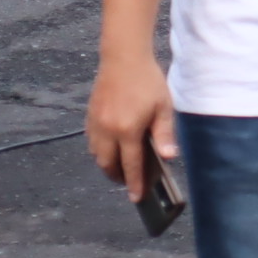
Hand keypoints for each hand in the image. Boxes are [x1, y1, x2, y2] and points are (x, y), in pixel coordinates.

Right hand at [87, 54, 177, 200]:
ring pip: (97, 155)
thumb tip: (168, 157)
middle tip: (130, 182)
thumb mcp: (163, 108)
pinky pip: (92, 142)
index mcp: (127, 130)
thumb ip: (164, 134)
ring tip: (122, 168)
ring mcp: (95, 123)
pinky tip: (112, 150)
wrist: (123, 58)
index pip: (131, 165)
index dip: (134, 183)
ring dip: (108, 165)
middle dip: (118, 177)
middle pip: (108, 164)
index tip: (137, 198)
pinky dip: (101, 151)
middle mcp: (107, 130)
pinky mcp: (89, 116)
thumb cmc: (147, 82)